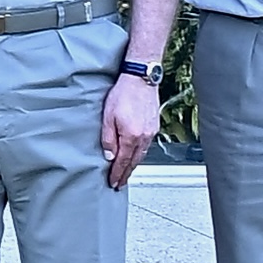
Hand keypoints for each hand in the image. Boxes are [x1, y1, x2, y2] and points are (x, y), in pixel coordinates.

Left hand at [101, 74, 159, 189]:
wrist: (140, 79)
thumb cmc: (123, 93)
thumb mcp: (108, 116)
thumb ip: (108, 138)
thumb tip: (109, 155)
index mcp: (131, 137)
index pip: (123, 162)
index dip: (117, 174)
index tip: (113, 183)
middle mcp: (143, 138)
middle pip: (134, 162)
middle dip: (126, 174)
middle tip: (119, 183)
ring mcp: (150, 132)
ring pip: (141, 155)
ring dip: (133, 165)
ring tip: (126, 173)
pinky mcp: (154, 126)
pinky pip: (146, 146)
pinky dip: (140, 154)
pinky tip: (135, 154)